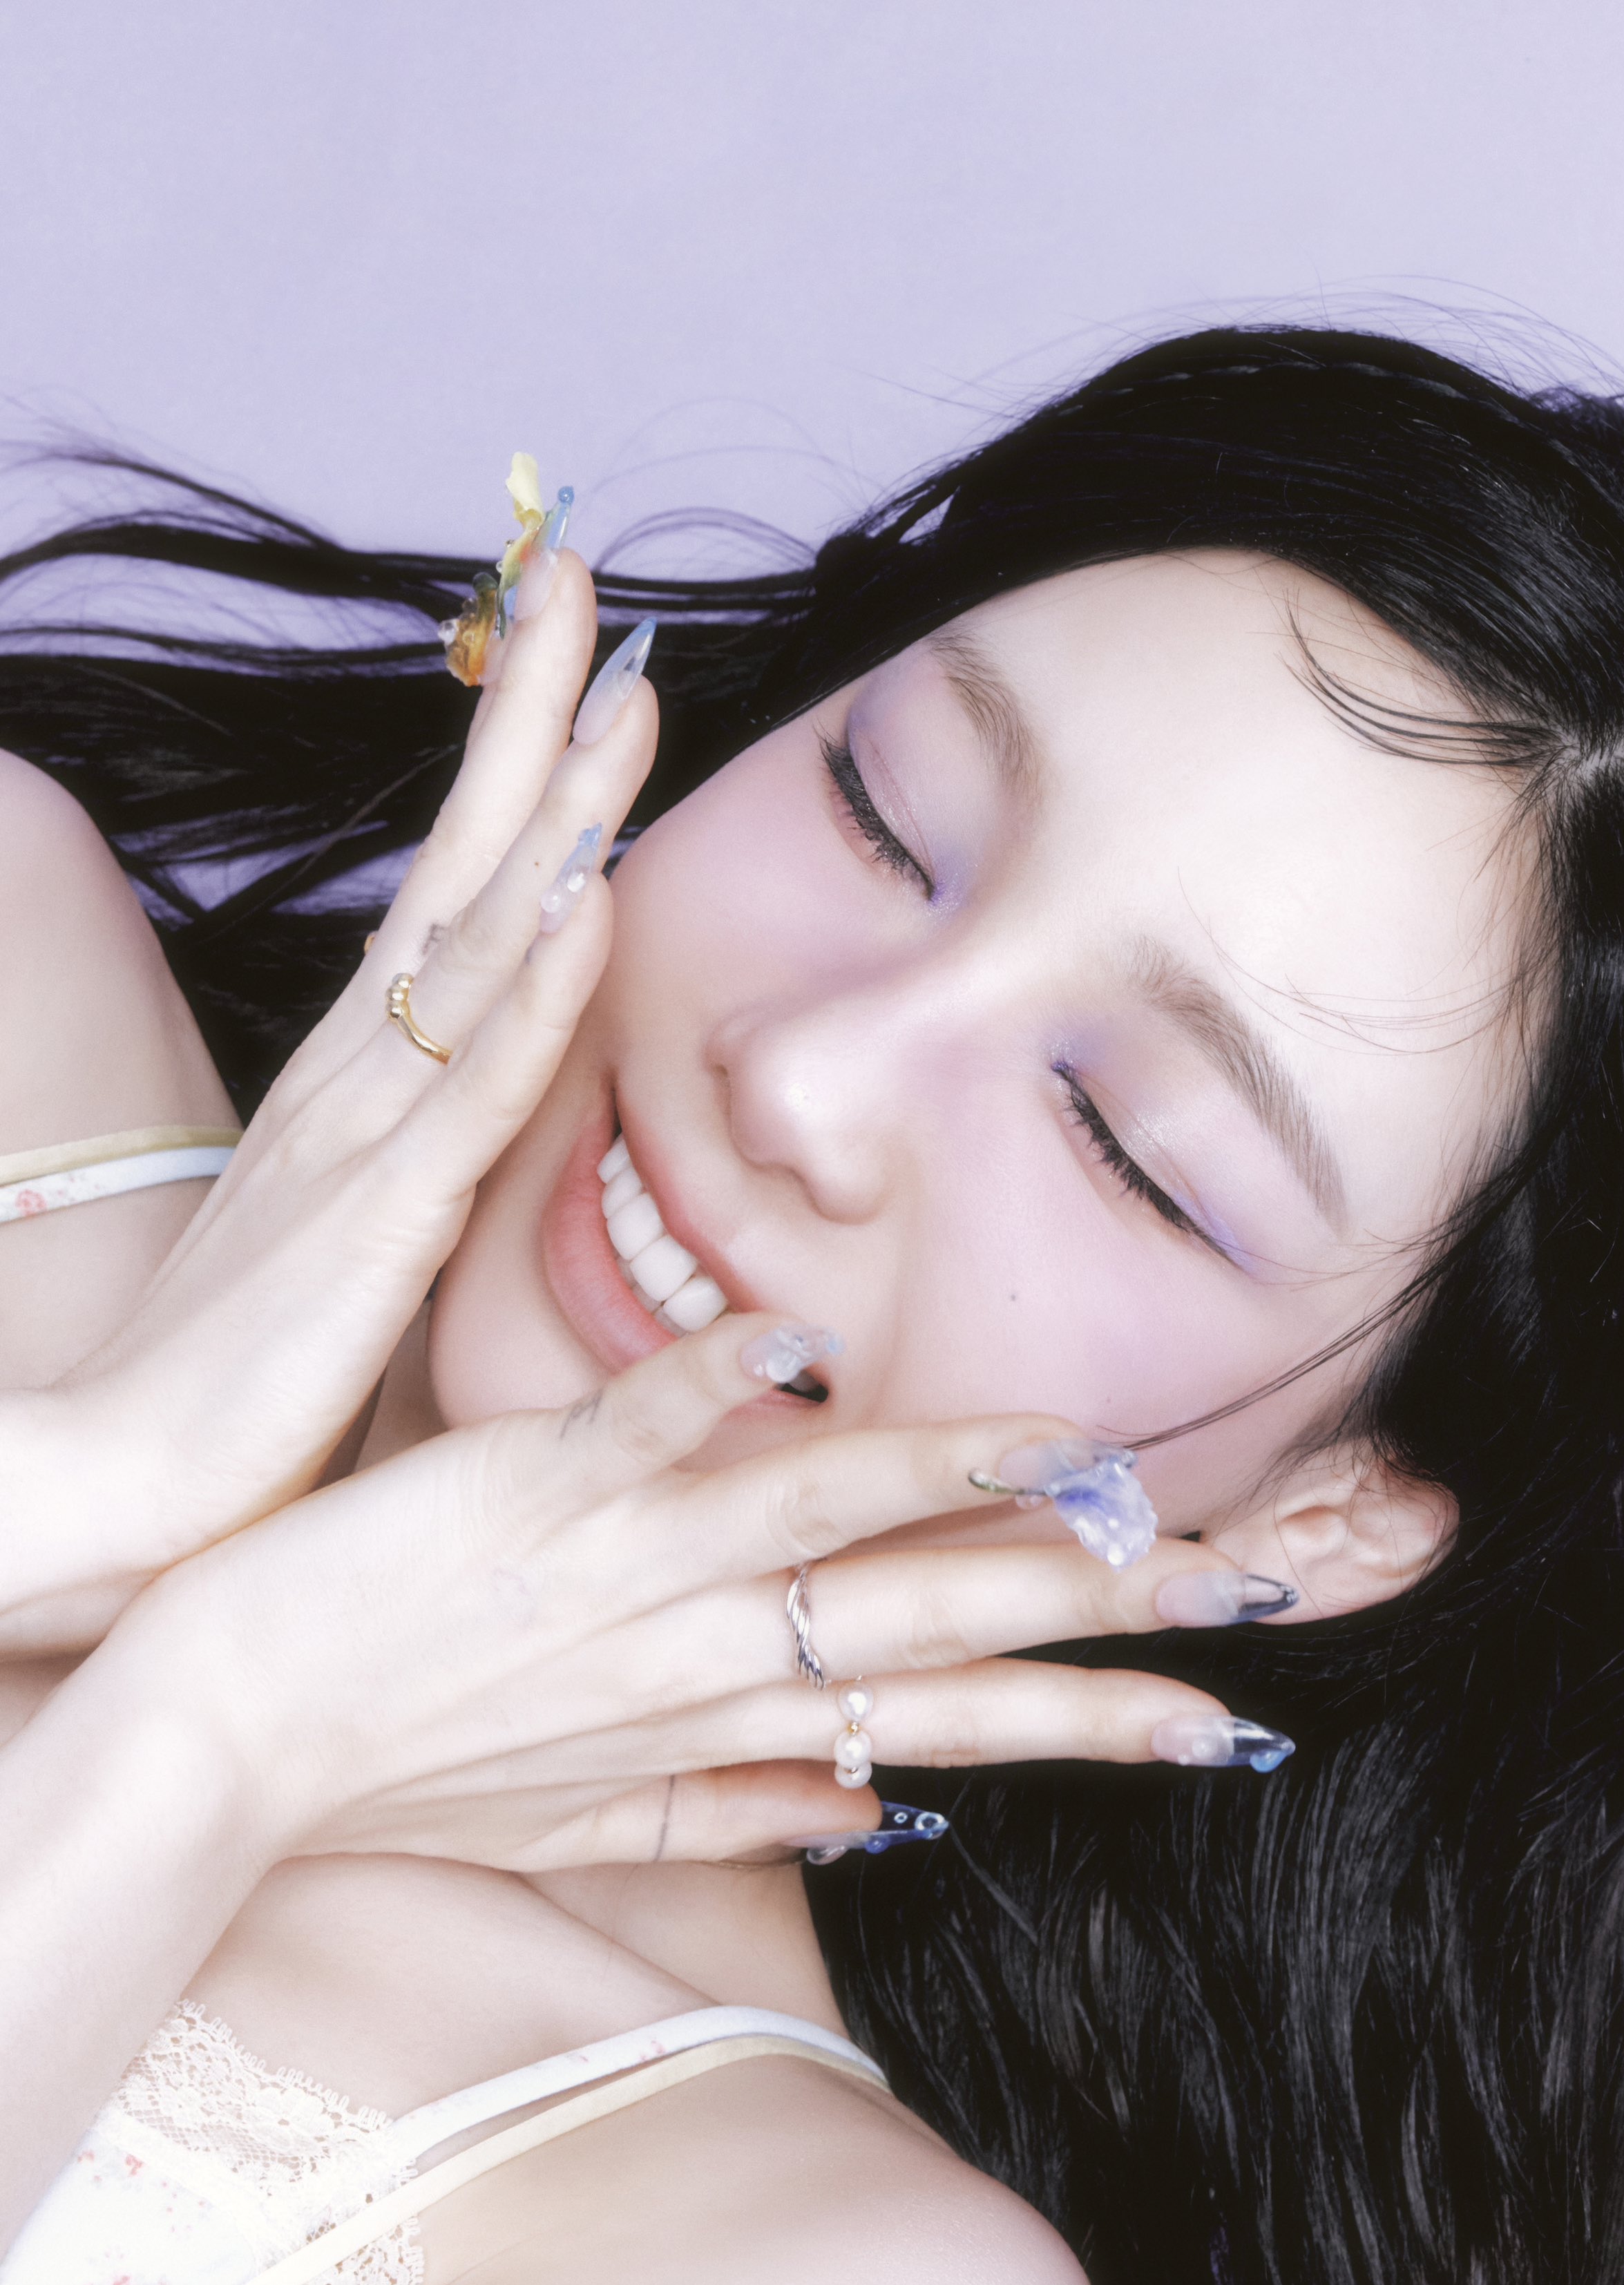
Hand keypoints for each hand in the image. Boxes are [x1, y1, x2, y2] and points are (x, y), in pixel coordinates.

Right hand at [1, 553, 655, 1650]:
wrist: (127, 1497)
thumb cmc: (242, 1389)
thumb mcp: (353, 1251)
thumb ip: (418, 1169)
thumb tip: (480, 1108)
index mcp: (360, 1087)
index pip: (455, 892)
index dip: (519, 768)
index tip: (585, 651)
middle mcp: (359, 1082)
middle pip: (465, 867)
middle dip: (531, 721)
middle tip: (588, 576)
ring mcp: (365, 1142)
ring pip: (480, 947)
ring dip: (553, 813)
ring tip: (624, 688)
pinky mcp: (375, 1229)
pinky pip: (471, 1092)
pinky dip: (533, 991)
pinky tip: (587, 901)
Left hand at [128, 1314, 1256, 1875]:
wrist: (226, 1744)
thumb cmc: (414, 1778)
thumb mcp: (594, 1830)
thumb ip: (745, 1816)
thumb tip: (884, 1815)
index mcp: (736, 1725)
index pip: (962, 1732)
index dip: (1107, 1727)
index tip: (1239, 1726)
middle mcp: (714, 1652)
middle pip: (949, 1626)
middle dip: (1118, 1609)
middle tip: (1266, 1590)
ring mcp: (630, 1567)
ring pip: (836, 1520)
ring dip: (972, 1485)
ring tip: (1106, 1466)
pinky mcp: (533, 1490)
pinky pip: (648, 1425)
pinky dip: (724, 1386)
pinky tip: (814, 1347)